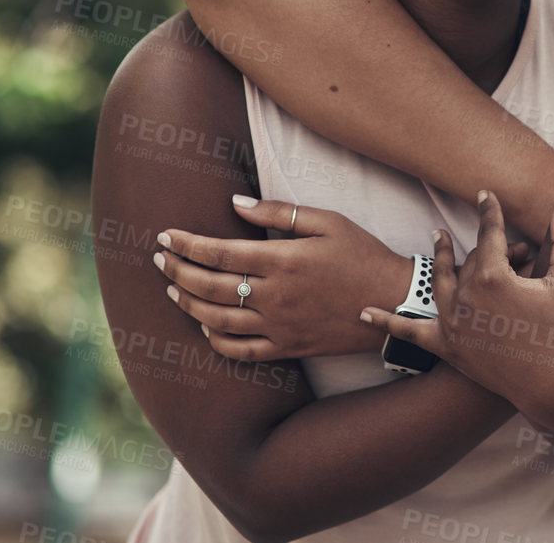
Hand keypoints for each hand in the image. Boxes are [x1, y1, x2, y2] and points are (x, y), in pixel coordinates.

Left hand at [153, 195, 531, 361]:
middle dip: (178, 270)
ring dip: (188, 305)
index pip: (219, 253)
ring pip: (217, 320)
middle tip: (159, 258)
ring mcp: (279, 326)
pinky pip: (240, 351)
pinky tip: (205, 328)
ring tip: (174, 289)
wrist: (394, 302)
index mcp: (283, 260)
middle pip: (209, 287)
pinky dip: (215, 340)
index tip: (166, 236)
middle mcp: (275, 296)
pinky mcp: (288, 347)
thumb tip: (235, 203)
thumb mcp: (329, 222)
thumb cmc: (364, 255)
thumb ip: (279, 214)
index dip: (187, 244)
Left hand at [361, 193, 553, 414]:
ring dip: (437, 258)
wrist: (550, 384)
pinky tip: (364, 313)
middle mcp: (466, 296)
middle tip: (501, 239)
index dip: (489, 210)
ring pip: (440, 281)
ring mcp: (452, 322)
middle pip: (472, 259)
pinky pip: (409, 332)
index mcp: (494, 276)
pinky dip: (386, 322)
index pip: (490, 233)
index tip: (484, 194)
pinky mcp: (446, 346)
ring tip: (436, 237)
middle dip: (489, 247)